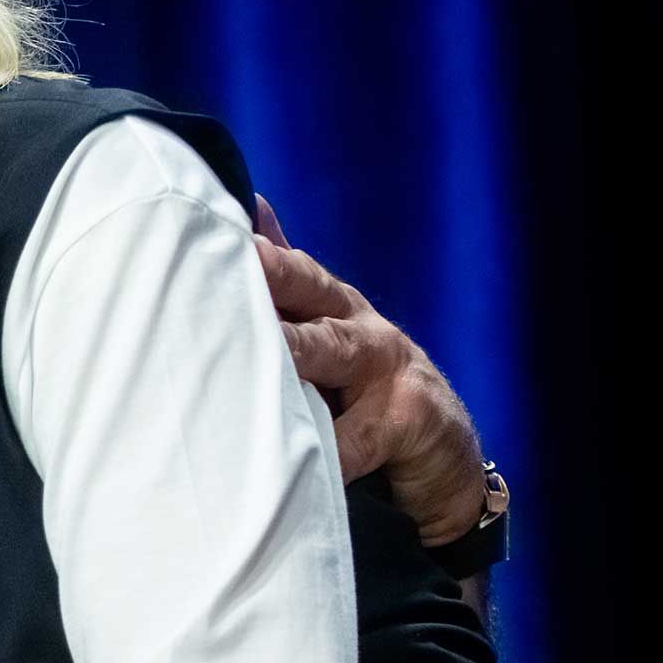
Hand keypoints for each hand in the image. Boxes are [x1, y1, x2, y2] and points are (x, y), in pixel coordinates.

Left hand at [251, 196, 495, 548]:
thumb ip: (293, 280)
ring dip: (293, 353)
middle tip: (237, 269)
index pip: (296, 272)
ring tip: (253, 350)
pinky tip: (287, 454)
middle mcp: (363, 331)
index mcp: (338, 308)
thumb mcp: (336, 332)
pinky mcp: (408, 422)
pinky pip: (354, 439)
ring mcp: (390, 374)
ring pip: (334, 356)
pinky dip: (323, 450)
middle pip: (313, 300)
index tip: (217, 237)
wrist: (446, 454)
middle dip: (274, 283)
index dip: (260, 256)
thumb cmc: (370, 391)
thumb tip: (251, 208)